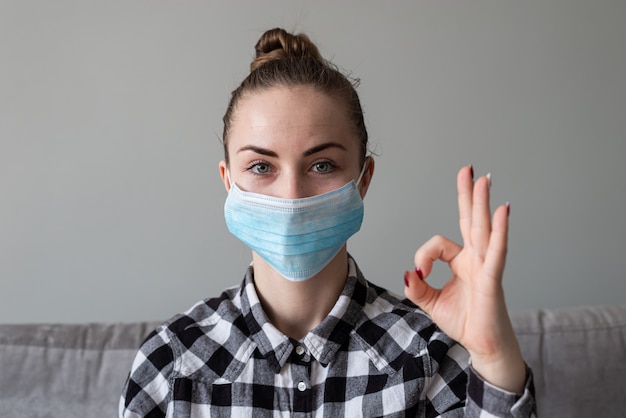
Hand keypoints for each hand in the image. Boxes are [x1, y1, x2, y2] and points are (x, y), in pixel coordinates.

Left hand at [404, 165, 525, 392]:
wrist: (483, 345)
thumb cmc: (463, 321)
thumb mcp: (430, 302)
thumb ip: (417, 288)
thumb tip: (407, 274)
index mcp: (462, 261)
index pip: (438, 244)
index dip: (424, 255)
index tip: (419, 274)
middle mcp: (476, 258)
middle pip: (470, 220)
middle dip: (468, 194)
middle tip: (469, 170)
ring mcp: (486, 266)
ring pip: (482, 229)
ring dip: (482, 203)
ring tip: (484, 179)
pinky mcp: (492, 279)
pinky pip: (496, 251)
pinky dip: (499, 231)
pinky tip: (503, 211)